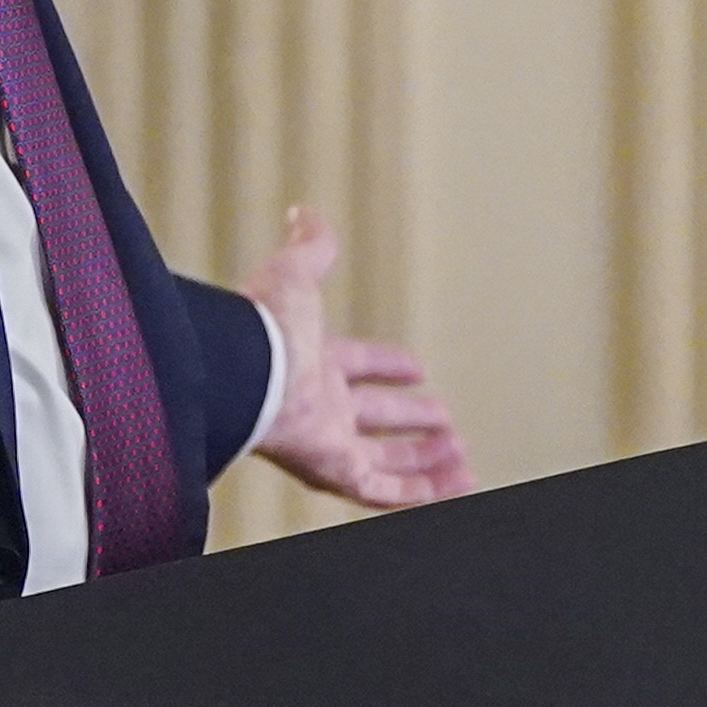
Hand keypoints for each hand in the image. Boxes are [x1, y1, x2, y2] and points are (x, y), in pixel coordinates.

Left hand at [243, 205, 471, 509]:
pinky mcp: (334, 471)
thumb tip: (305, 215)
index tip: (415, 366)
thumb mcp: (294, 275)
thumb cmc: (262, 328)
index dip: (386, 365)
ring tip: (460, 456)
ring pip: (383, 461)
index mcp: (308, 361)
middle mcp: (317, 405)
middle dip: (410, 420)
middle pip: (372, 420)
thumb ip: (309, 249)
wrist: (245, 373)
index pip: (355, 366)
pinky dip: (419, 492)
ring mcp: (325, 442)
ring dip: (424, 460)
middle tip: (444, 420)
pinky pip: (382, 491)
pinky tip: (452, 487)